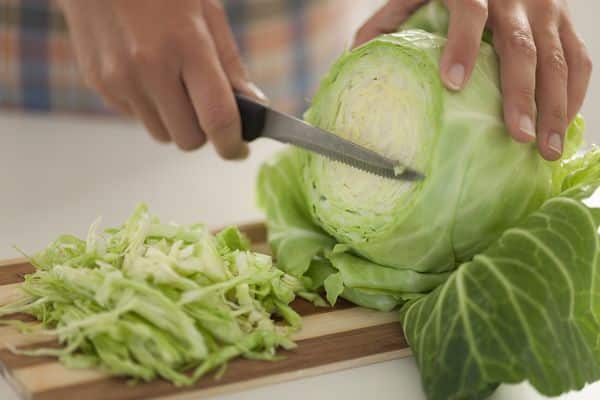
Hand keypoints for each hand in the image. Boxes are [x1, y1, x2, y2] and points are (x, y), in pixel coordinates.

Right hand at [58, 0, 267, 157]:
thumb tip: (253, 104)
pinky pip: (136, 117)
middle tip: (205, 105)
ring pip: (161, 134)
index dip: (233, 144)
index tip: (239, 150)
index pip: (217, 118)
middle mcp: (148, 67)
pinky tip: (147, 73)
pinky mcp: (97, 84)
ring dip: (175, 121)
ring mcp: (117, 79)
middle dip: (203, 131)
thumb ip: (230, 64)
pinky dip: (150, 107)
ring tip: (173, 82)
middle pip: (188, 139)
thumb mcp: (206, 12)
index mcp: (185, 44)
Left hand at [354, 0, 591, 160]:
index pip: (469, 13)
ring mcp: (545, 8)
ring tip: (546, 149)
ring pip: (558, 58)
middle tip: (518, 137)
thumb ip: (385, 23)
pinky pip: (578, 59)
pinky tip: (563, 125)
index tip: (453, 84)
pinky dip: (574, 94)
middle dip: (521, 95)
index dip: (463, 46)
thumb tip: (355, 62)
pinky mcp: (564, 22)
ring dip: (554, 106)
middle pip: (521, 46)